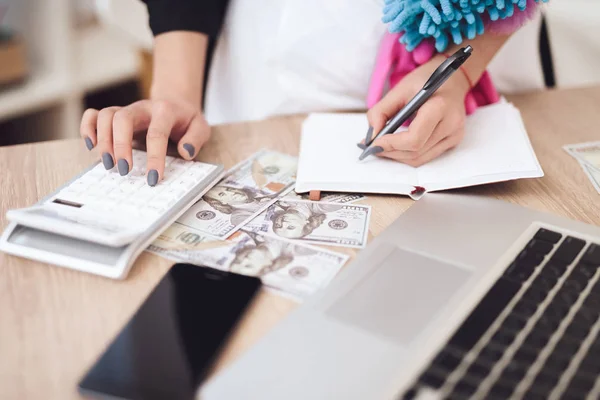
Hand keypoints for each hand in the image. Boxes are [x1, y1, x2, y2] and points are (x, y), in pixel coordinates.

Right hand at [80, 98, 209, 185]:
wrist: (176, 103)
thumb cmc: (187, 120)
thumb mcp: (201, 127)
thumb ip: (196, 138)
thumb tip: (185, 152)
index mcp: (165, 111)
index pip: (156, 133)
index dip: (154, 157)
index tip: (152, 178)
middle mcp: (142, 108)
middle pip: (123, 119)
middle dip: (120, 146)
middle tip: (125, 171)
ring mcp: (127, 110)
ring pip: (106, 116)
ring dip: (103, 141)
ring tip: (109, 165)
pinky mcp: (116, 115)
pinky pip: (94, 114)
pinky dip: (87, 127)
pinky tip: (91, 145)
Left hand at [362, 55, 470, 166]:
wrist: (451, 79)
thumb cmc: (424, 81)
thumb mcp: (399, 90)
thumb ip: (380, 112)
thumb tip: (371, 137)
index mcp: (440, 107)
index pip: (414, 139)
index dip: (392, 144)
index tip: (374, 142)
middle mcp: (451, 125)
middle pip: (415, 151)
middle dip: (390, 152)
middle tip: (371, 147)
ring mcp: (454, 135)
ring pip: (419, 159)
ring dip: (397, 156)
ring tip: (381, 148)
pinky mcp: (453, 141)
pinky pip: (426, 157)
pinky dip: (407, 155)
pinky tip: (395, 147)